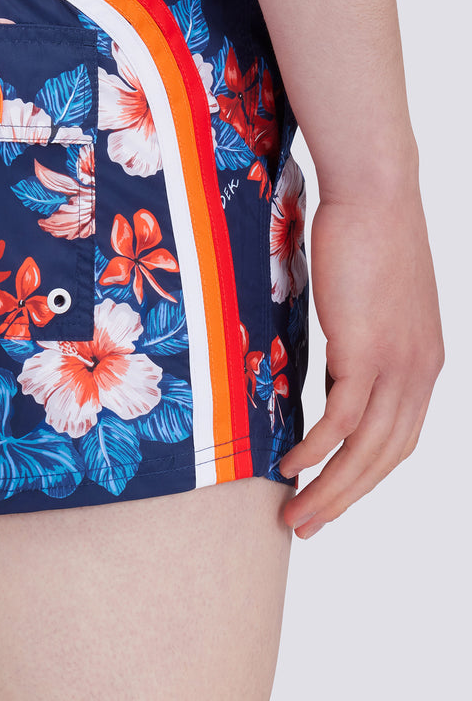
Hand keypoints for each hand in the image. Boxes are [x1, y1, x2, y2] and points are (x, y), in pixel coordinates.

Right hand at [277, 189, 443, 538]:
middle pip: (386, 458)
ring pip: (365, 451)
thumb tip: (331, 356)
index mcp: (424, 362)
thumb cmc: (367, 232)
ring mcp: (397, 365)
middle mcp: (420, 373)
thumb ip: (359, 335)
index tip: (333, 494)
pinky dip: (317, 452)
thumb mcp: (371, 296)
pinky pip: (340, 422)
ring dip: (330, 490)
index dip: (366, 475)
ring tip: (295, 513)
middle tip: (309, 525)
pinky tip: (290, 466)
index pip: (399, 438)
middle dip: (347, 498)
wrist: (376, 191)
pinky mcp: (367, 352)